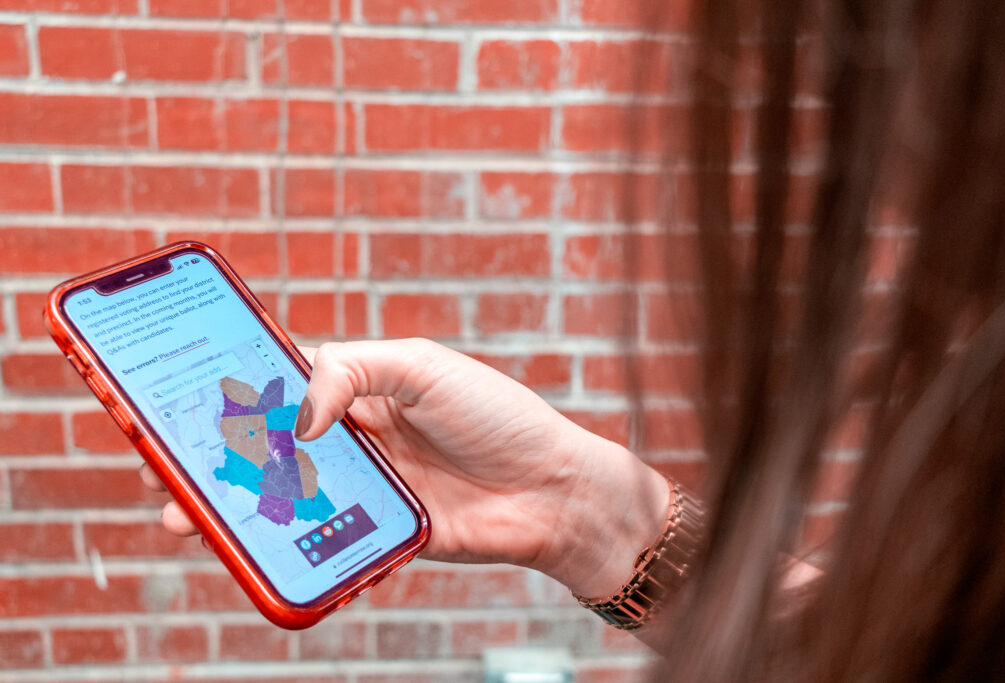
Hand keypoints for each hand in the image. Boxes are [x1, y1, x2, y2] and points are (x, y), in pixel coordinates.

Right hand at [141, 339, 668, 596]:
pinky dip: (296, 546)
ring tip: (192, 517)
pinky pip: (328, 540)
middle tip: (167, 470)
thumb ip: (353, 372)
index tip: (184, 398)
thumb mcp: (423, 367)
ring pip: (290, 497)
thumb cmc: (495, 415)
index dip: (236, 391)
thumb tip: (295, 415)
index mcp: (362, 387)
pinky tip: (264, 550)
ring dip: (241, 507)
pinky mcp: (380, 532)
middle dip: (221, 459)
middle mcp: (356, 437)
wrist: (554, 489)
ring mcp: (367, 487)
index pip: (284, 384)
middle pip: (274, 448)